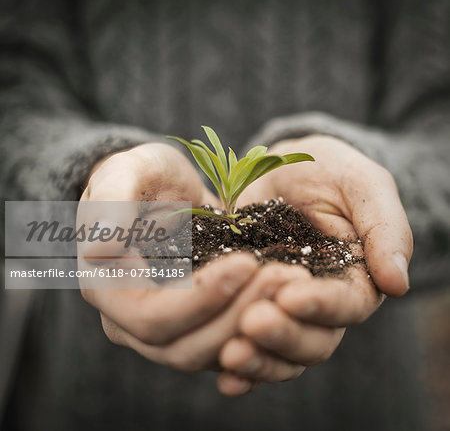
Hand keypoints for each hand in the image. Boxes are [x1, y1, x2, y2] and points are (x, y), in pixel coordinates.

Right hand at [77, 143, 302, 372]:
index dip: (200, 298)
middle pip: (185, 347)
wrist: (165, 191)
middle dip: (239, 314)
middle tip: (285, 276)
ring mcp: (166, 328)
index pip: (151, 316)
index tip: (247, 261)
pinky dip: (260, 326)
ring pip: (212, 352)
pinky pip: (229, 343)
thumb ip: (110, 201)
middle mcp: (131, 321)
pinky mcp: (197, 325)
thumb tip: (101, 247)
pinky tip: (289, 298)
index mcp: (106, 288)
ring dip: (257, 323)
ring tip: (294, 284)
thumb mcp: (125, 171)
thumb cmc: (143, 177)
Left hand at [217, 135, 411, 394]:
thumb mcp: (362, 186)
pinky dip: (239, 365)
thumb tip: (397, 284)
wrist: (281, 168)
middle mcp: (319, 304)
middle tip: (252, 323)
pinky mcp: (248, 304)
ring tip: (229, 354)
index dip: (320, 305)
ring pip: (280, 351)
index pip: (346, 305)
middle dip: (283, 336)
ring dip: (258, 359)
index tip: (291, 297)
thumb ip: (384, 229)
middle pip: (312, 341)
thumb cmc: (328, 170)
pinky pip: (247, 341)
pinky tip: (222, 373)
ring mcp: (281, 307)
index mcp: (353, 279)